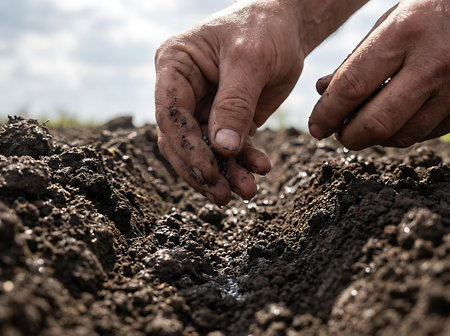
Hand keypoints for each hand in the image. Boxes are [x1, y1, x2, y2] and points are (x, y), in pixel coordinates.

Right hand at [155, 0, 304, 204]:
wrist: (286, 26)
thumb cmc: (263, 28)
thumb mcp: (250, 59)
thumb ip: (235, 103)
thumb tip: (224, 147)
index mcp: (175, 66)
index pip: (170, 114)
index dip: (186, 147)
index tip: (209, 172)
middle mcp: (182, 89)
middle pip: (181, 139)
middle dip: (202, 169)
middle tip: (223, 195)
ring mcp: (202, 106)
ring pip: (204, 149)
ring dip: (225, 172)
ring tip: (247, 191)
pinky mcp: (225, 118)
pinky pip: (228, 147)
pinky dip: (242, 161)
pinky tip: (259, 168)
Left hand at [309, 0, 449, 149]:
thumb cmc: (426, 16)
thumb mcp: (388, 23)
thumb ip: (356, 60)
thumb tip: (323, 93)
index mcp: (404, 33)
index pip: (352, 86)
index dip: (327, 113)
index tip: (316, 127)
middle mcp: (432, 63)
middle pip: (377, 123)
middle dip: (349, 136)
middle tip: (339, 134)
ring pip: (401, 136)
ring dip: (374, 138)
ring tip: (363, 126)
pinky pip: (423, 134)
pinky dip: (400, 133)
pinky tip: (392, 120)